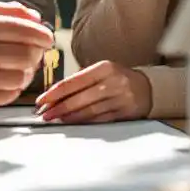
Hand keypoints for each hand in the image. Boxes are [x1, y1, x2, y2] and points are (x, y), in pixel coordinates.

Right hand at [0, 0, 53, 109]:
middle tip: (34, 51)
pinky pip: (11, 94)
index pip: (20, 29)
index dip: (40, 34)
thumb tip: (38, 19)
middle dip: (36, 53)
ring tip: (19, 65)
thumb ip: (10, 11)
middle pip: (26, 55)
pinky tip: (5, 78)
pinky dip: (14, 86)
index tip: (48, 38)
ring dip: (26, 71)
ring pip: (22, 77)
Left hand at [34, 60, 152, 123]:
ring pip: (88, 110)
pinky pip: (99, 119)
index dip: (54, 92)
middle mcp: (112, 82)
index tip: (41, 100)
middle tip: (45, 113)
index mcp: (104, 68)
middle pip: (79, 97)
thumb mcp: (102, 71)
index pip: (73, 81)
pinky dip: (84, 122)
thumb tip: (55, 93)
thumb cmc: (119, 79)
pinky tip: (73, 122)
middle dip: (58, 107)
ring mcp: (119, 98)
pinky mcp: (124, 113)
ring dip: (69, 116)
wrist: (148, 88)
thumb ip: (81, 79)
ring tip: (56, 119)